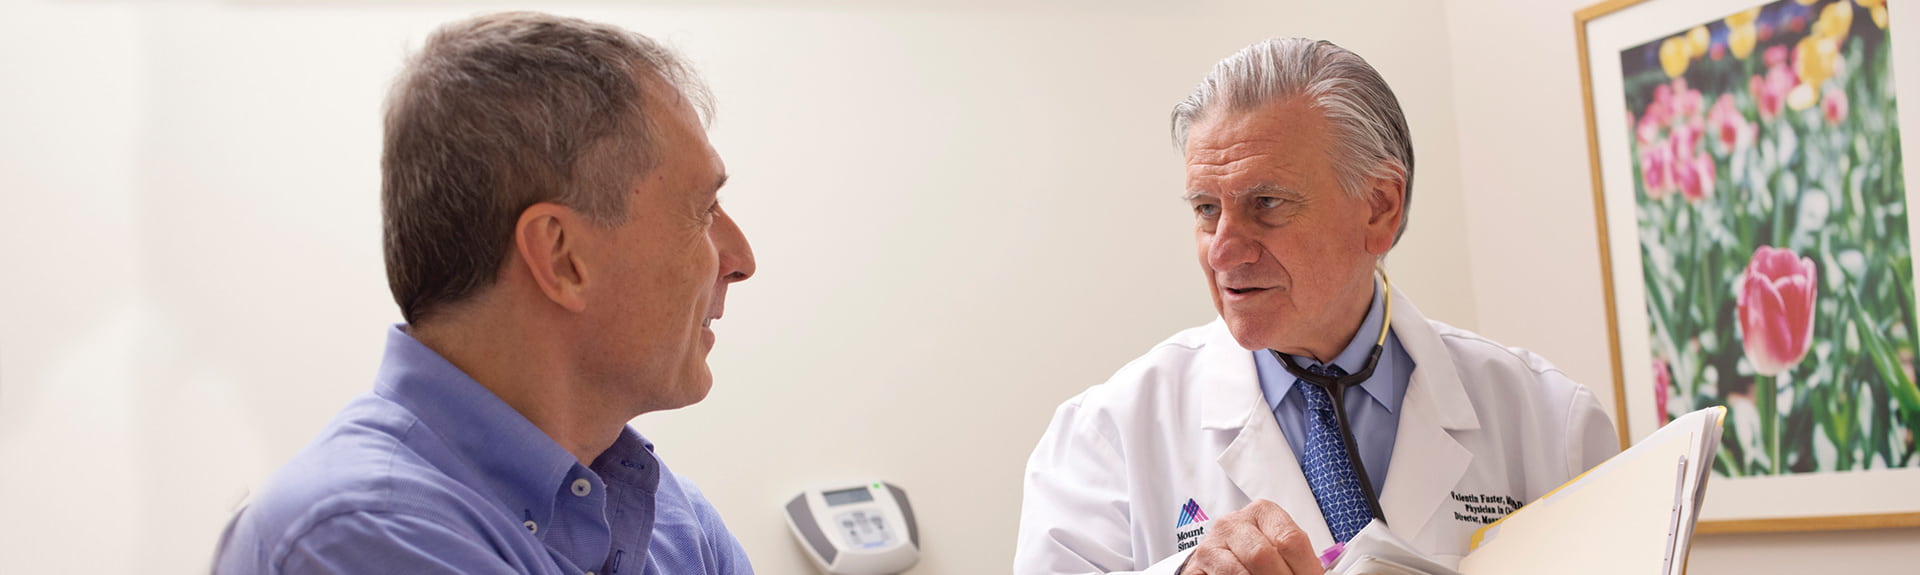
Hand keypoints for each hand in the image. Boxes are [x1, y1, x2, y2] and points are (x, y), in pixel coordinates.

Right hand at [1177, 500, 1321, 574]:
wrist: (1222, 557)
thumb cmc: (1258, 553)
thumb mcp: (1280, 546)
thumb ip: (1300, 558)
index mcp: (1262, 513)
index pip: (1291, 540)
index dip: (1306, 569)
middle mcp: (1233, 524)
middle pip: (1263, 555)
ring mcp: (1211, 545)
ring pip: (1239, 573)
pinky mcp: (1194, 568)